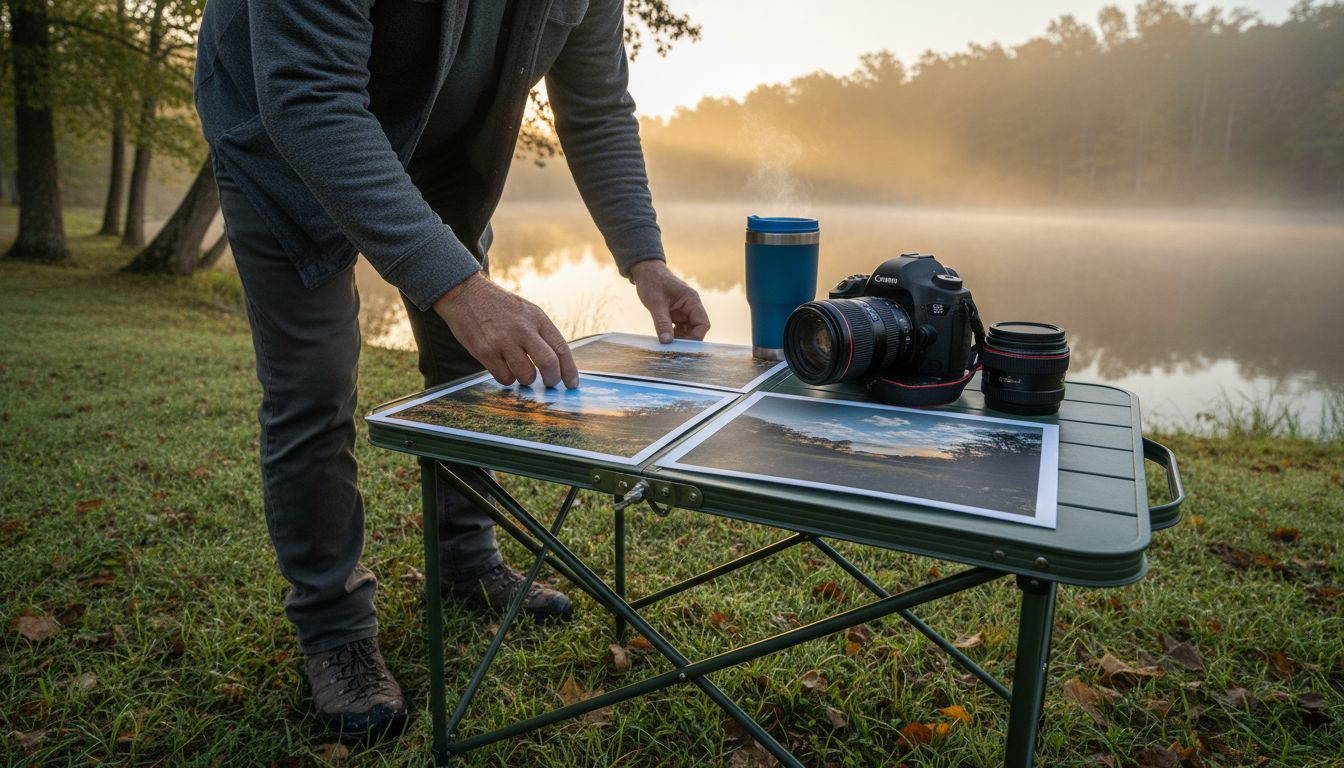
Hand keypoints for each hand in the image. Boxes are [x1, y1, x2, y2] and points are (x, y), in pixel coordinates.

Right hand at [433, 273, 579, 387]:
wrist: (465, 293)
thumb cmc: (499, 306)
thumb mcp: (526, 311)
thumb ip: (541, 333)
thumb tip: (557, 364)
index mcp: (537, 317)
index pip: (561, 348)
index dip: (569, 370)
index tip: (572, 384)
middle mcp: (522, 329)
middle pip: (548, 363)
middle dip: (552, 380)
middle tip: (549, 384)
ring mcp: (503, 341)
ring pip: (526, 375)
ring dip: (527, 380)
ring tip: (522, 373)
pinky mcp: (485, 351)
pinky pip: (505, 378)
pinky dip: (508, 380)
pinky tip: (505, 371)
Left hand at [630, 260, 710, 342]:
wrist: (646, 270)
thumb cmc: (652, 281)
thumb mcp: (656, 303)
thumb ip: (662, 322)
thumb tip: (666, 342)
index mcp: (692, 301)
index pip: (702, 323)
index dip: (696, 337)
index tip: (682, 346)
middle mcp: (691, 306)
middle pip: (697, 329)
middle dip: (687, 339)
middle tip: (673, 348)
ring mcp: (684, 310)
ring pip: (688, 330)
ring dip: (680, 338)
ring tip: (668, 345)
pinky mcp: (676, 313)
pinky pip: (680, 328)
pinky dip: (674, 335)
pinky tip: (665, 339)